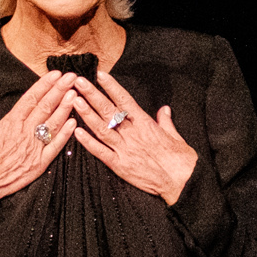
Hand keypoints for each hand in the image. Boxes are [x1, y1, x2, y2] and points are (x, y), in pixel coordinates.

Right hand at [0, 74, 77, 196]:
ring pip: (53, 124)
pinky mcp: (38, 164)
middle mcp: (24, 132)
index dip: (44, 85)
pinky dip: (65, 135)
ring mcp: (33, 148)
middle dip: (60, 90)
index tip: (55, 74)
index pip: (31, 99)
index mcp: (9, 123)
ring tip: (76, 94)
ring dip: (65, 108)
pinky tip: (74, 123)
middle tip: (72, 77)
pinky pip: (55, 147)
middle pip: (45, 106)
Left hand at [67, 67, 199, 205]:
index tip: (100, 75)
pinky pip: (101, 152)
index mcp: (146, 124)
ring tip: (74, 100)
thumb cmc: (181, 160)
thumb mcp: (176, 136)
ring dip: (87, 114)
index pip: (125, 101)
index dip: (111, 87)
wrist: (183, 181)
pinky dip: (88, 143)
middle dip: (93, 95)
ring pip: (102, 129)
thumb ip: (166, 121)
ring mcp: (125, 150)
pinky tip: (76, 132)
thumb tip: (164, 109)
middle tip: (79, 82)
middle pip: (109, 111)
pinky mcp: (120, 166)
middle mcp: (133, 134)